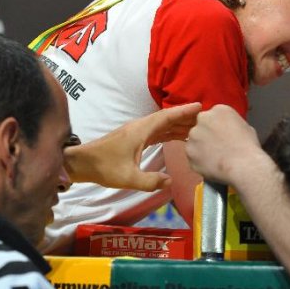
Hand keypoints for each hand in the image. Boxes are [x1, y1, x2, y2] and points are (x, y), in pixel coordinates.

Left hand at [64, 102, 200, 190]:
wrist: (82, 163)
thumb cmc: (104, 167)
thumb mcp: (128, 178)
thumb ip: (150, 181)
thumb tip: (170, 182)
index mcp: (141, 130)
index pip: (167, 117)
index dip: (184, 111)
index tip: (201, 106)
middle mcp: (140, 127)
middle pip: (168, 119)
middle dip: (186, 118)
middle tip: (206, 120)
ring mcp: (137, 132)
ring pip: (162, 125)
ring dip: (179, 126)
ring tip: (197, 129)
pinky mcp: (134, 139)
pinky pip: (157, 132)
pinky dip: (170, 133)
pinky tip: (179, 137)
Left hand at [185, 104, 261, 184]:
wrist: (243, 164)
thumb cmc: (248, 145)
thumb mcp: (244, 126)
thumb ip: (230, 124)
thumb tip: (227, 130)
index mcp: (218, 110)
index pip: (213, 115)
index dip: (217, 126)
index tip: (222, 135)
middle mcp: (202, 119)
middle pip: (201, 126)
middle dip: (206, 135)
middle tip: (217, 146)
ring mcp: (193, 136)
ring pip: (194, 141)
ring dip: (201, 148)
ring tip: (215, 158)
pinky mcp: (189, 152)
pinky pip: (193, 156)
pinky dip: (199, 161)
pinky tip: (211, 166)